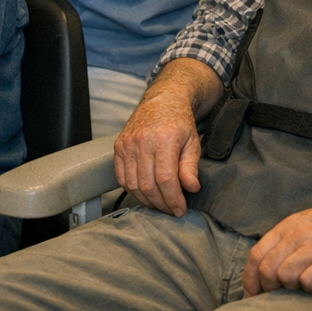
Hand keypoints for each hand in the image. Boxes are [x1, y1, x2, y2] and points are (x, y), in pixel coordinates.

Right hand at [113, 83, 202, 216]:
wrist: (163, 100)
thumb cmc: (180, 122)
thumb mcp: (192, 142)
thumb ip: (190, 166)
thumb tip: (191, 188)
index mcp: (163, 139)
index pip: (165, 179)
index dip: (173, 199)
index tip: (180, 209)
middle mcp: (142, 141)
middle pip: (148, 185)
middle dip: (161, 204)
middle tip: (171, 210)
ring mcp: (127, 144)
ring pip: (132, 184)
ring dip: (147, 201)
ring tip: (160, 204)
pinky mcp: (118, 147)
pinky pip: (121, 177)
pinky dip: (132, 190)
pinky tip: (145, 194)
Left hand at [243, 181, 311, 295]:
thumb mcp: (308, 222)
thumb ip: (289, 239)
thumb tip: (270, 265)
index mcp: (289, 226)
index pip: (255, 255)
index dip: (249, 279)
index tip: (252, 294)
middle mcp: (298, 235)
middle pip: (266, 270)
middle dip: (268, 289)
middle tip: (278, 296)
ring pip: (284, 276)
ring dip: (290, 288)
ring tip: (303, 285)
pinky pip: (309, 282)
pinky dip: (310, 288)